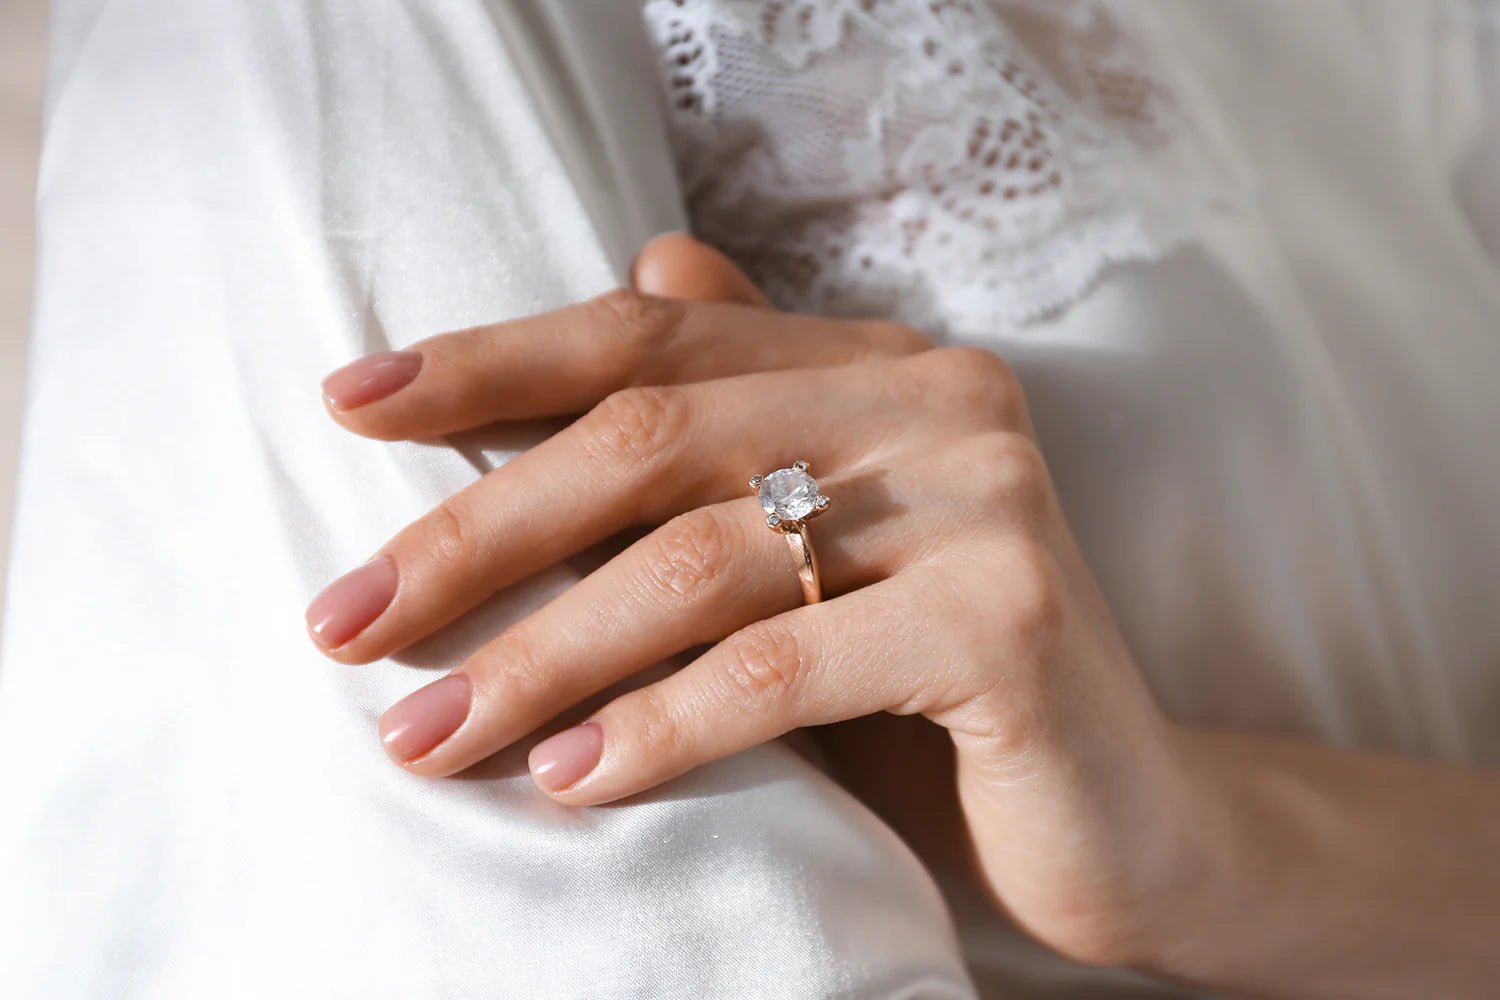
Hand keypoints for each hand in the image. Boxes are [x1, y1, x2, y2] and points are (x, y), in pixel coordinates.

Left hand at [305, 235, 1208, 965]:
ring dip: (538, 657)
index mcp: (874, 368)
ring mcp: (982, 502)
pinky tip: (566, 783)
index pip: (648, 340)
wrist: (1129, 817)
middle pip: (650, 440)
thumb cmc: (932, 692)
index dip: (488, 363)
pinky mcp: (1010, 620)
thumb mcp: (815, 552)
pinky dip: (658, 726)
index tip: (346, 405)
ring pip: (700, 561)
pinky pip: (784, 665)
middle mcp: (935, 402)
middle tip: (343, 622)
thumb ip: (736, 418)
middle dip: (475, 533)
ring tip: (423, 738)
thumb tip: (640, 271)